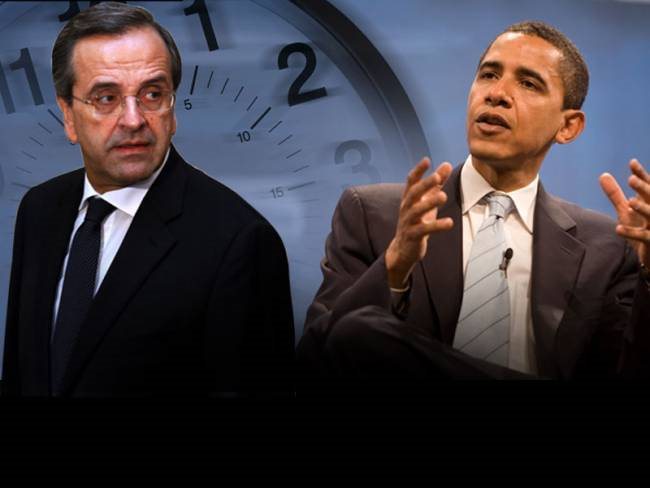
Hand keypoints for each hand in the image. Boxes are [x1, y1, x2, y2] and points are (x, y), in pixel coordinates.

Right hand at [385, 158, 453, 287]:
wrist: (403, 250)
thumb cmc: (417, 222)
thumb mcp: (426, 202)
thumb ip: (436, 184)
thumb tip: (446, 164)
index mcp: (409, 199)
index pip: (411, 182)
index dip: (418, 171)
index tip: (426, 160)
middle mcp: (406, 208)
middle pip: (413, 194)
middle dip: (424, 185)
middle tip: (436, 177)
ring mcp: (408, 222)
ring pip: (416, 211)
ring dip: (429, 203)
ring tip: (443, 197)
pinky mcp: (413, 236)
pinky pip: (424, 230)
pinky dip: (436, 226)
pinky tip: (449, 223)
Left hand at [599, 159, 649, 265]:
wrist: (648, 255)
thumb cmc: (639, 227)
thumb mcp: (625, 209)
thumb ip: (615, 194)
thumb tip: (603, 175)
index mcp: (649, 202)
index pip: (647, 186)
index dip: (641, 175)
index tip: (632, 163)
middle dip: (644, 188)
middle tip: (631, 180)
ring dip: (643, 208)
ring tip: (631, 202)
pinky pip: (643, 237)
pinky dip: (631, 232)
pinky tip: (617, 229)